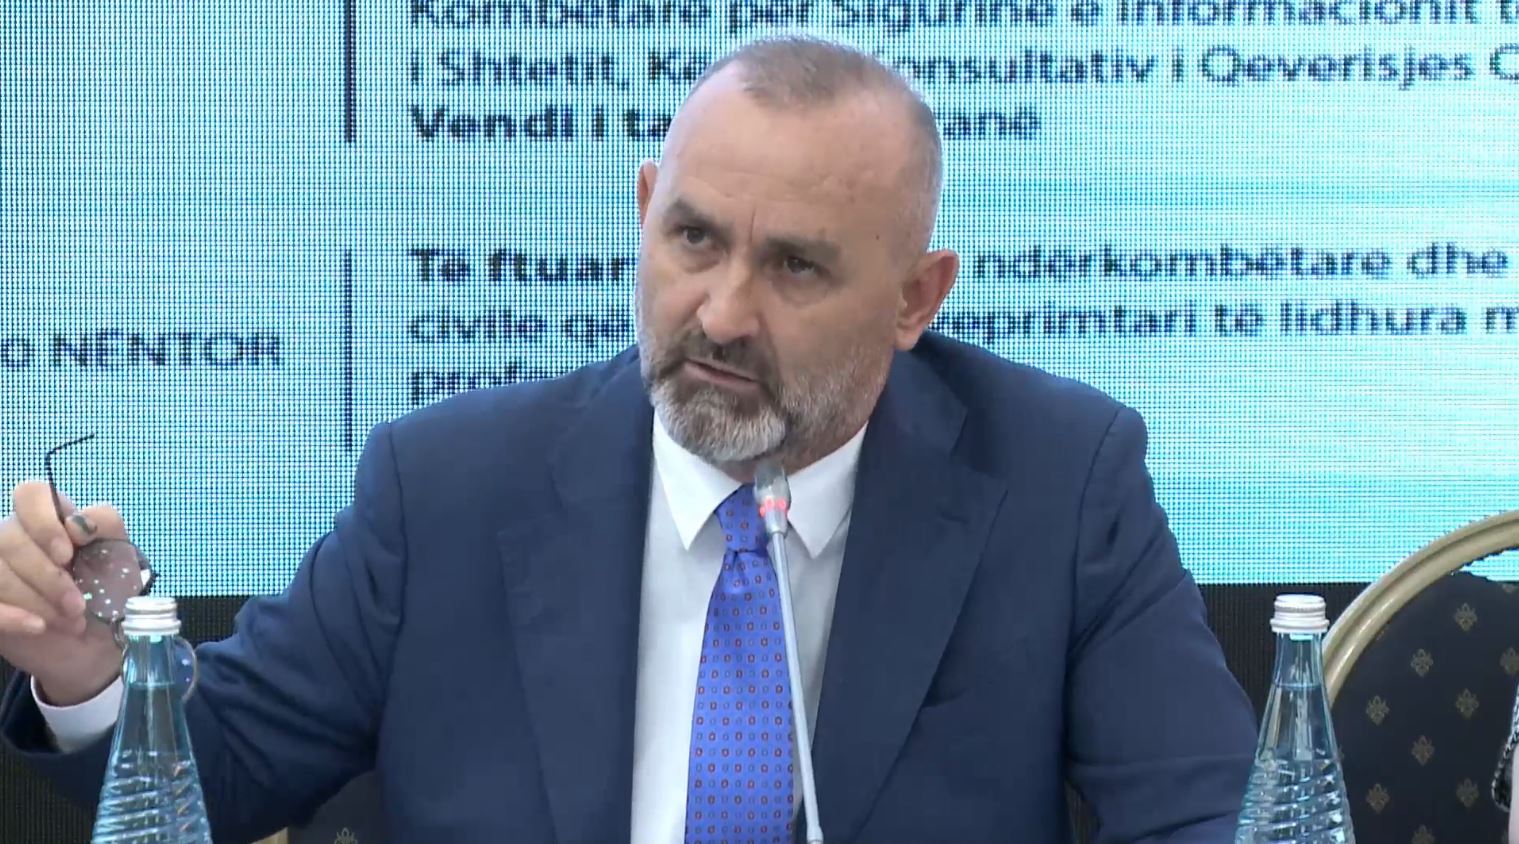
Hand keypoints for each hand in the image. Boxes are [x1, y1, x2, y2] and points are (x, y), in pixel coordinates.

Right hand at [0, 481, 128, 704]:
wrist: (101, 644)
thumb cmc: (109, 593)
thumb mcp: (120, 555)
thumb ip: (104, 523)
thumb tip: (77, 524)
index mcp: (49, 519)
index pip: (29, 494)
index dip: (43, 522)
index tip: (68, 554)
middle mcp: (14, 538)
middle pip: (9, 538)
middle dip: (48, 577)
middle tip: (78, 605)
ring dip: (36, 600)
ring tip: (71, 621)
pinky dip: (11, 616)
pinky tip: (37, 627)